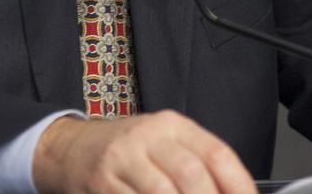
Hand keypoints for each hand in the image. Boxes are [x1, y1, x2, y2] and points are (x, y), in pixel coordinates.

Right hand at [33, 110, 256, 193]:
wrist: (72, 148)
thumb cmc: (128, 150)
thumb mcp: (164, 144)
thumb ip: (197, 164)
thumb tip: (234, 191)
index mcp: (172, 125)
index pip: (217, 154)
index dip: (239, 185)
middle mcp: (148, 135)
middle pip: (191, 174)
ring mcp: (123, 158)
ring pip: (163, 192)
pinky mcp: (102, 181)